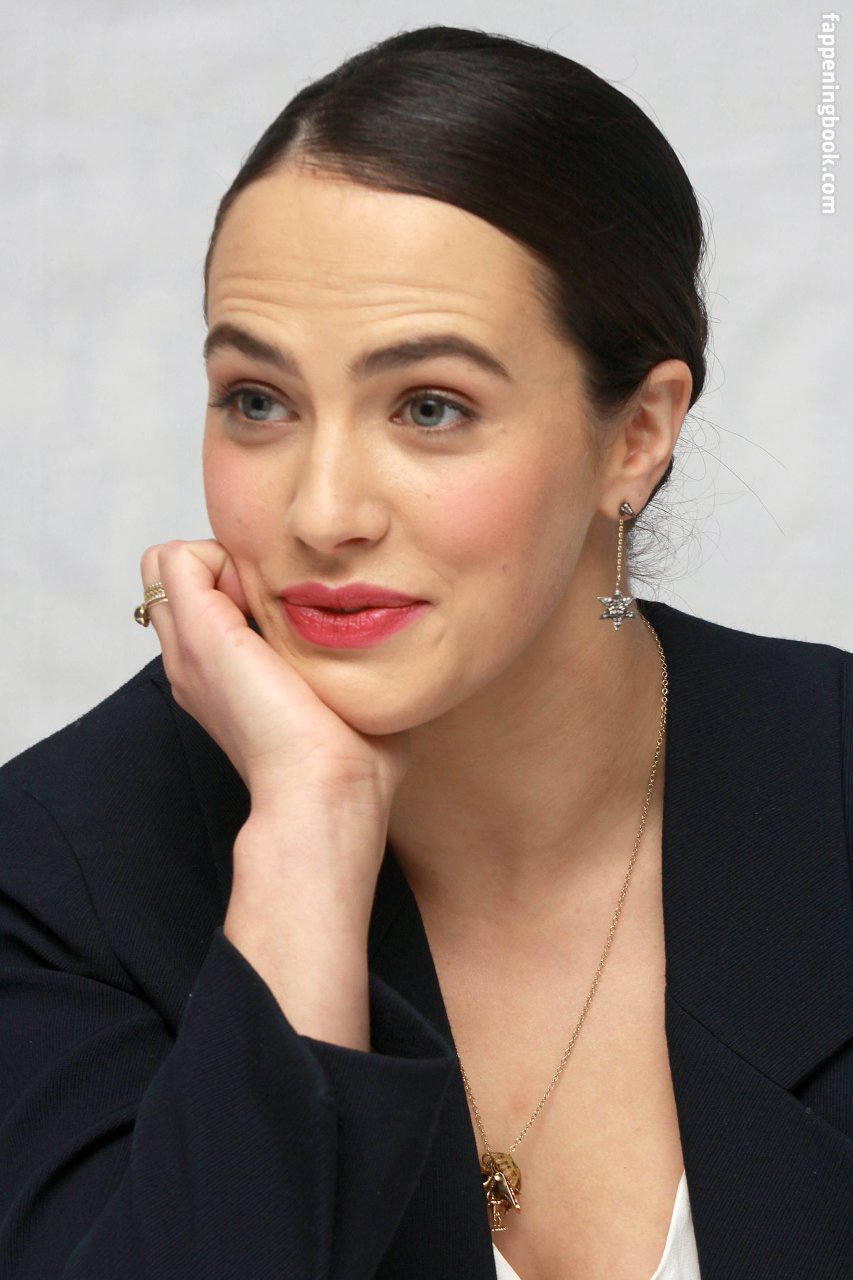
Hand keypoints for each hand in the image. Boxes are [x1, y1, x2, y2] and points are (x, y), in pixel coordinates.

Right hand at [140, 539, 408, 1046]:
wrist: (323, 792)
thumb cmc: (349, 762)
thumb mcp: (344, 698)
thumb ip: (342, 664)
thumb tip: (384, 645)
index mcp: (223, 680)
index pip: (209, 602)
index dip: (248, 584)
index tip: (296, 610)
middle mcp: (195, 663)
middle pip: (185, 579)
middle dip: (234, 564)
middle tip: (282, 595)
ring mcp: (189, 648)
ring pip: (175, 563)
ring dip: (227, 558)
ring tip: (274, 595)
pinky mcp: (199, 633)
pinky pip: (176, 556)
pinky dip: (218, 552)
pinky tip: (265, 591)